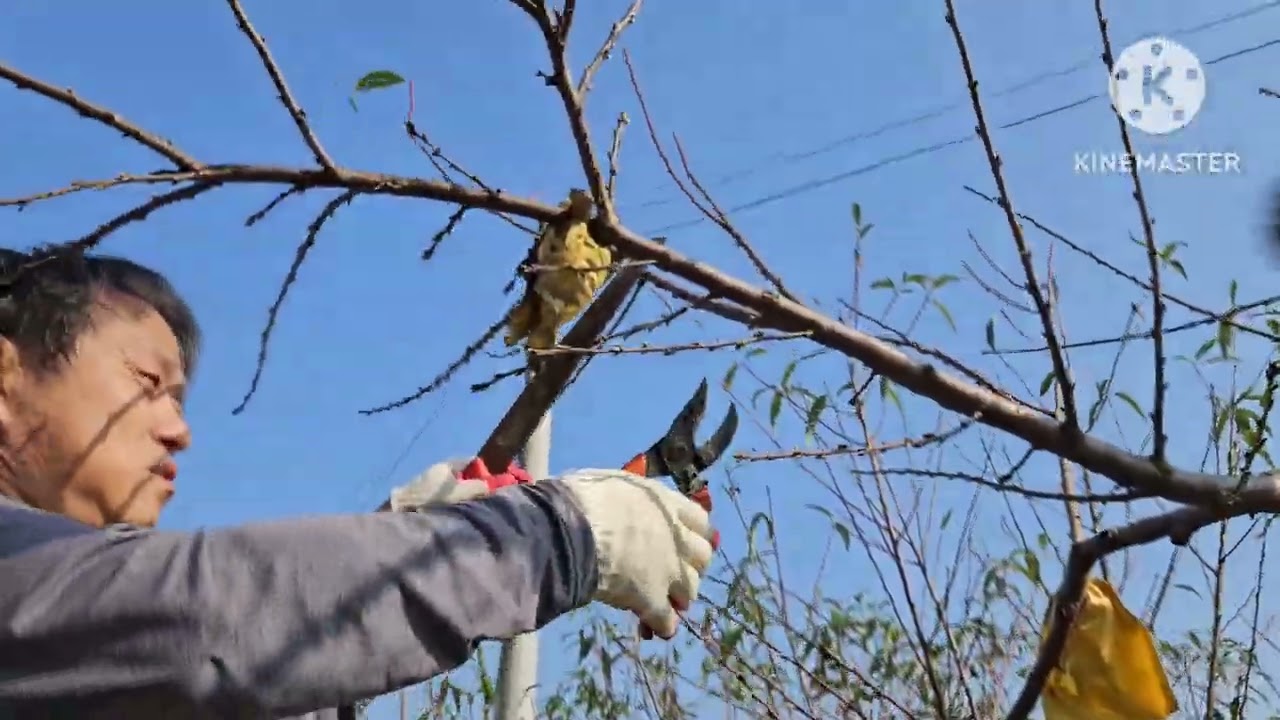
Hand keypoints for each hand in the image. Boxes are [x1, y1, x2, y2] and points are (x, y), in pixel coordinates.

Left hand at [389, 457, 532, 510]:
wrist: (399, 513)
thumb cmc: (433, 500)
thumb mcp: (462, 493)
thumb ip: (479, 487)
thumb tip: (489, 486)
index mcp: (446, 465)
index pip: (470, 461)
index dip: (483, 469)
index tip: (492, 481)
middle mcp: (435, 470)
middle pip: (459, 474)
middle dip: (471, 483)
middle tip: (482, 497)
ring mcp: (424, 483)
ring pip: (448, 486)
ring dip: (459, 494)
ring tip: (467, 508)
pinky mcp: (416, 497)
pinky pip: (439, 495)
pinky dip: (447, 501)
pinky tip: (451, 513)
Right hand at [555, 469, 716, 639]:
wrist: (571, 531)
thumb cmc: (583, 498)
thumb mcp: (614, 483)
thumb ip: (631, 498)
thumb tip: (627, 502)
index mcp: (666, 505)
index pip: (700, 521)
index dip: (695, 532)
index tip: (686, 539)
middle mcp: (676, 538)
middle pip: (702, 557)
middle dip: (691, 566)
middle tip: (673, 571)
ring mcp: (668, 571)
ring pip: (691, 590)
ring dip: (679, 596)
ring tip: (664, 601)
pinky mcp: (651, 600)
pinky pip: (667, 621)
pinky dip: (662, 626)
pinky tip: (651, 628)